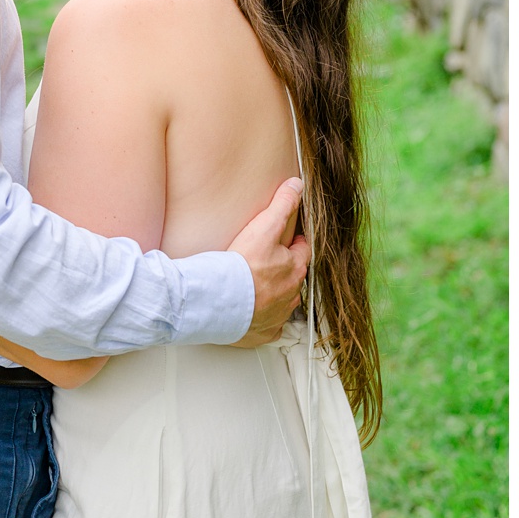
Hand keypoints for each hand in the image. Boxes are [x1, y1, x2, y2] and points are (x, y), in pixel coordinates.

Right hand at [227, 177, 311, 347]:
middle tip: (266, 263)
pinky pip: (270, 326)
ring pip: (283, 302)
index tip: (284, 241)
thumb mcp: (264, 226)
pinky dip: (264, 320)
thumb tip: (297, 185)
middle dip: (284, 270)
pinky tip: (253, 314)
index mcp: (294, 268)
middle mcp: (291, 294)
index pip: (302, 250)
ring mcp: (278, 315)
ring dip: (274, 295)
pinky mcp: (264, 332)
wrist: (216, 301)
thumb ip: (282, 204)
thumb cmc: (239, 266)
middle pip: (293, 277)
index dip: (293, 243)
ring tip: (255, 287)